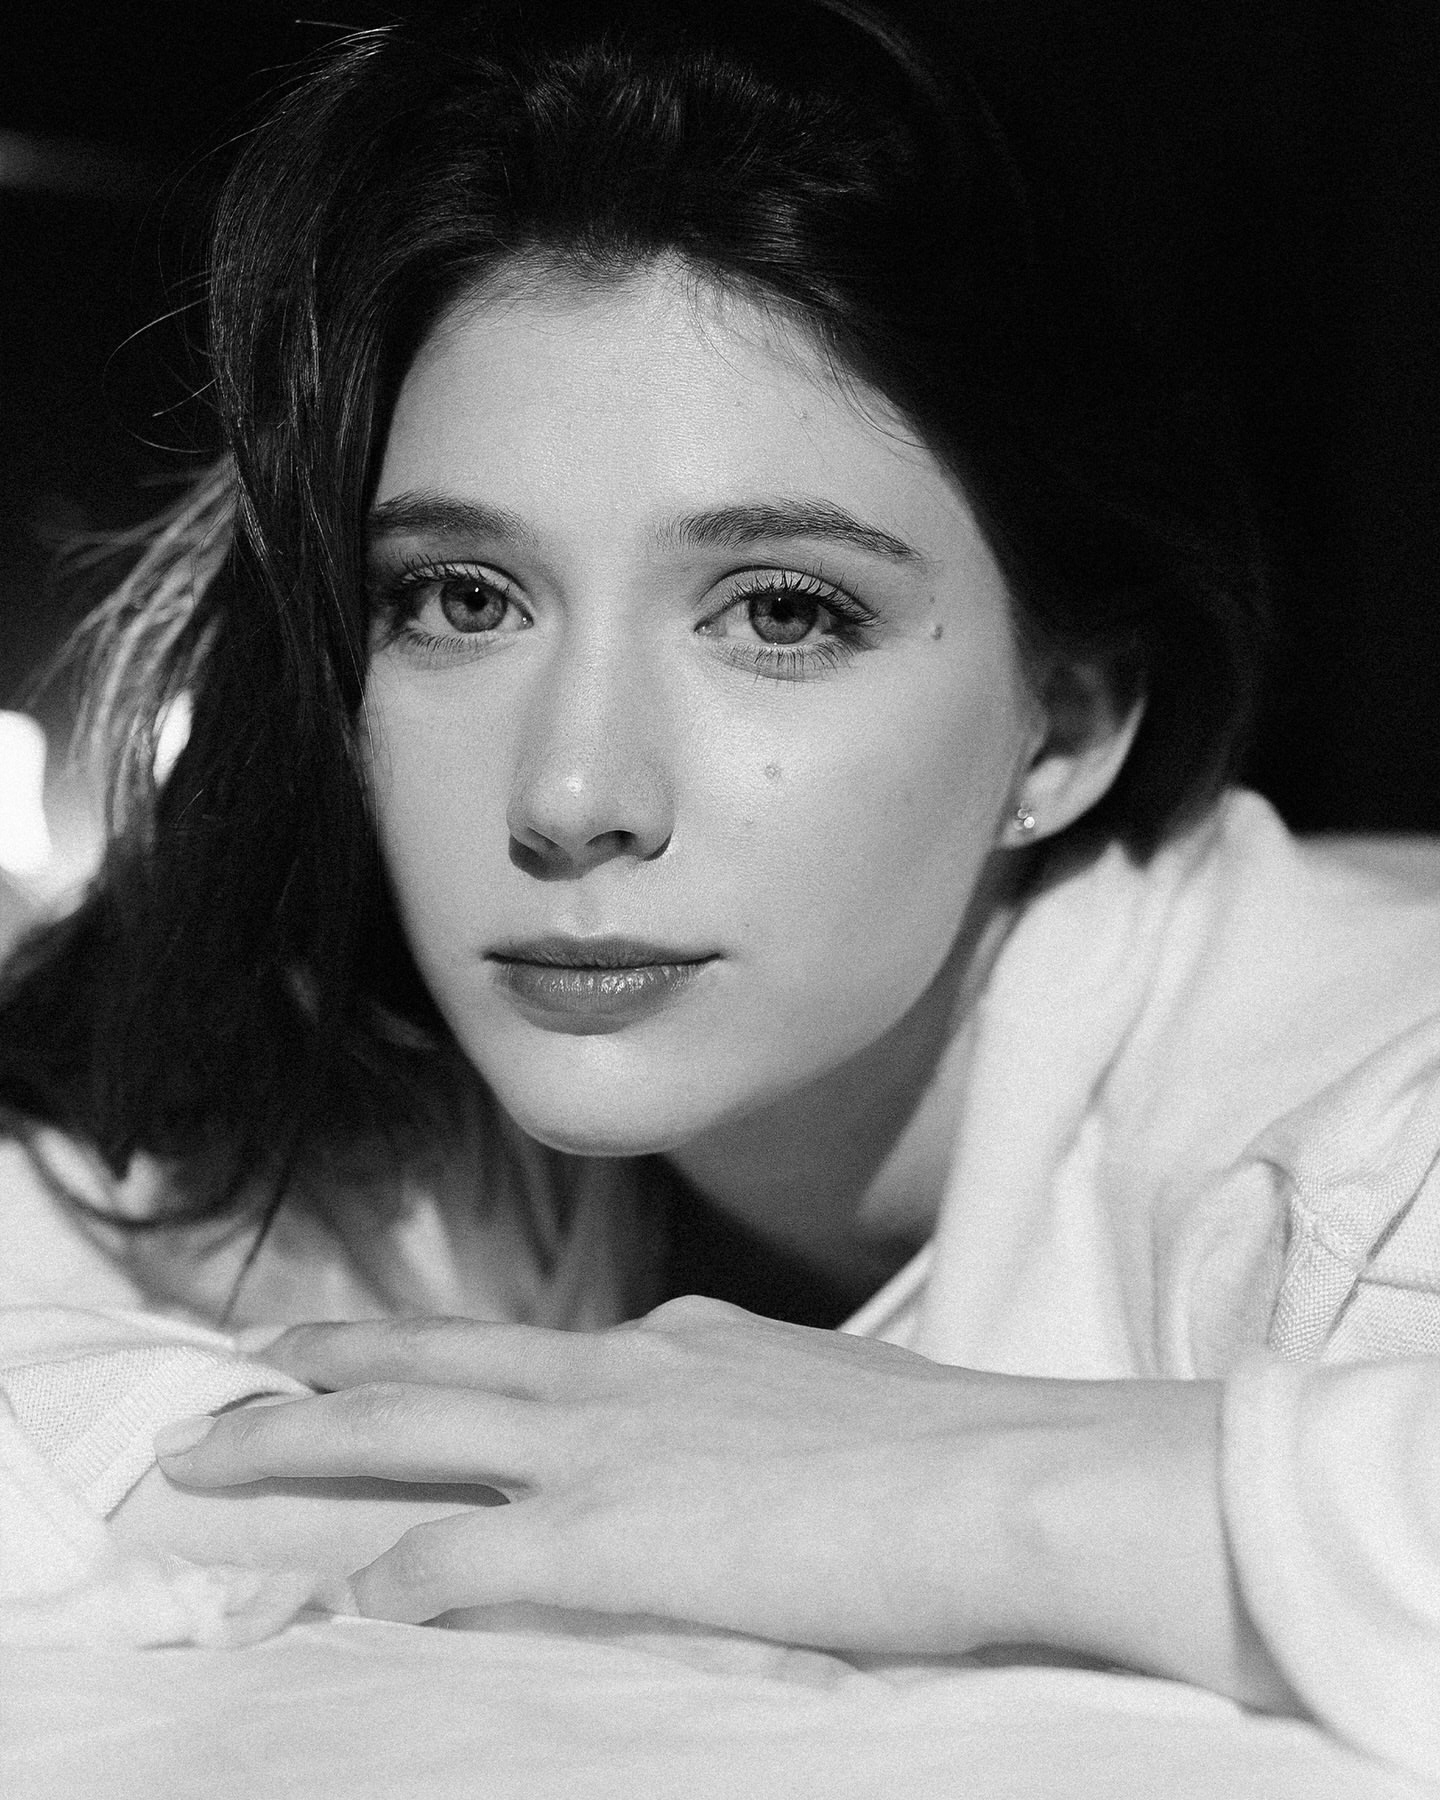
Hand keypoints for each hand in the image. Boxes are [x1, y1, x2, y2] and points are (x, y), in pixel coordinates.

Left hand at [154, 1297, 1291, 1704]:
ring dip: (306, 1441)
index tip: (395, 1363)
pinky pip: (465, 1555)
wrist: (1005, 1479)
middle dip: (331, 1369)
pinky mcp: (612, 1534)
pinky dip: (402, 1575)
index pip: (536, 1348)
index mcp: (684, 1343)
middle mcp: (626, 1372)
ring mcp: (610, 1446)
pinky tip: (360, 1601)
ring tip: (222, 1448)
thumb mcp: (830, 1406)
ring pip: (413, 1428)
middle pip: (440, 1363)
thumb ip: (761, 1415)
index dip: (452, 1358)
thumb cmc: (950, 1452)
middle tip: (245, 1372)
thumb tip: (744, 1450)